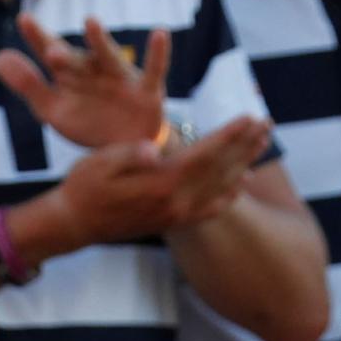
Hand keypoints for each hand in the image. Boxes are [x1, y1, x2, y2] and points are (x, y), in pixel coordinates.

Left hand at [0, 13, 170, 149]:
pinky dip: (159, 53)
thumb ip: (28, 85)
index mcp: (71, 75)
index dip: (37, 38)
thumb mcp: (53, 110)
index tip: (24, 19)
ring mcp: (121, 79)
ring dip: (100, 42)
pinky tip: (160, 32)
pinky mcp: (148, 91)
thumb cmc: (89, 124)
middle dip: (65, 56)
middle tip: (50, 52)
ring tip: (89, 22)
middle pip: (77, 59)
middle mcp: (95, 71)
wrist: (127, 152)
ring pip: (109, 58)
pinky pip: (155, 70)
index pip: (51, 52)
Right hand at [31, 117, 272, 253]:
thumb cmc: (83, 186)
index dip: (229, 135)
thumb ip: (129, 154)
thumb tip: (154, 148)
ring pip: (220, 188)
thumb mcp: (99, 162)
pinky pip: (208, 210)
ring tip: (263, 144)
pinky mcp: (172, 222)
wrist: (74, 224)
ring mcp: (176, 214)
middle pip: (221, 170)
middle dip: (246, 145)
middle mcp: (175, 201)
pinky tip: (241, 185)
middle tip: (267, 123)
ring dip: (244, 164)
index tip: (250, 117)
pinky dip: (228, 196)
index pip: (205, 154)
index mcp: (160, 181)